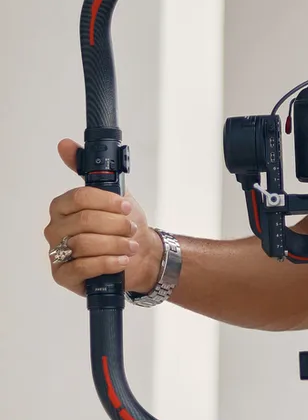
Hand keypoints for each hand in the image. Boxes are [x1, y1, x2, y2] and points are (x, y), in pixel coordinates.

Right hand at [44, 139, 162, 296]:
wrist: (139, 256)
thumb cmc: (123, 225)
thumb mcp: (114, 193)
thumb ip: (90, 170)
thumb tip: (64, 144)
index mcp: (63, 206)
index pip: (79, 197)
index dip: (107, 201)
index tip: (126, 205)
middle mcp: (55, 228)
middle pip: (85, 221)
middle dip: (115, 224)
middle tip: (131, 228)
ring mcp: (57, 253)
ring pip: (85, 244)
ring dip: (115, 244)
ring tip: (130, 246)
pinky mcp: (63, 275)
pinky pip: (83, 267)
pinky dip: (108, 263)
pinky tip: (121, 260)